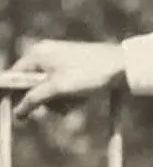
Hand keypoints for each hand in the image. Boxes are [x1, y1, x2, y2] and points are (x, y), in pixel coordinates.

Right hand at [11, 41, 125, 120]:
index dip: (15, 95)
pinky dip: (70, 97)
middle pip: (33, 85)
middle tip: (60, 107)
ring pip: (49, 90)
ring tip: (75, 103)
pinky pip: (63, 88)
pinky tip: (81, 101)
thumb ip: (34, 99)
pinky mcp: (73, 70)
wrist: (122, 67)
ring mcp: (60, 62)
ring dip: (60, 102)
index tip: (18, 112)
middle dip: (46, 101)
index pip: (15, 76)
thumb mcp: (58, 88)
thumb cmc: (89, 73)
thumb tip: (17, 112)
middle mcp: (46, 55)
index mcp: (38, 54)